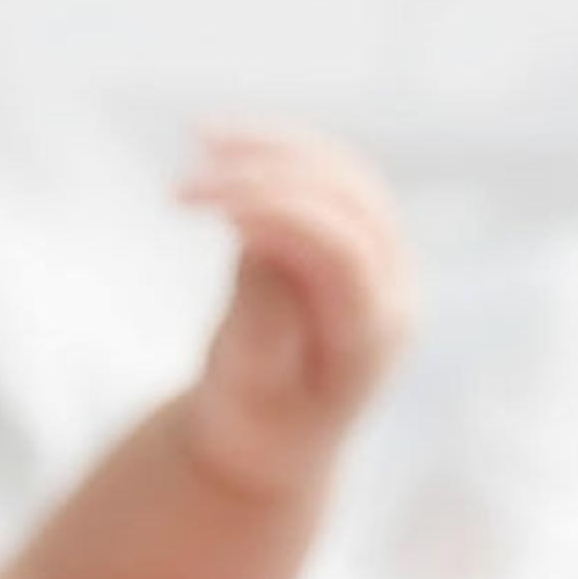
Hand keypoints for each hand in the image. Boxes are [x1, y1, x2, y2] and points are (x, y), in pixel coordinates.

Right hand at [175, 124, 414, 495]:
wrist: (270, 440)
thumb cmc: (251, 424)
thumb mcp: (244, 392)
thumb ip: (259, 320)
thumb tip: (260, 239)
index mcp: (374, 334)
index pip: (341, 252)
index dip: (282, 216)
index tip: (213, 208)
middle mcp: (393, 285)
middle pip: (346, 199)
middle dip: (265, 177)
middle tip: (183, 185)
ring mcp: (382, 254)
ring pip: (338, 172)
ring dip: (271, 149)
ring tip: (201, 138)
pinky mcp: (354, 232)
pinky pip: (322, 170)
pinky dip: (271, 150)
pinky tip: (214, 138)